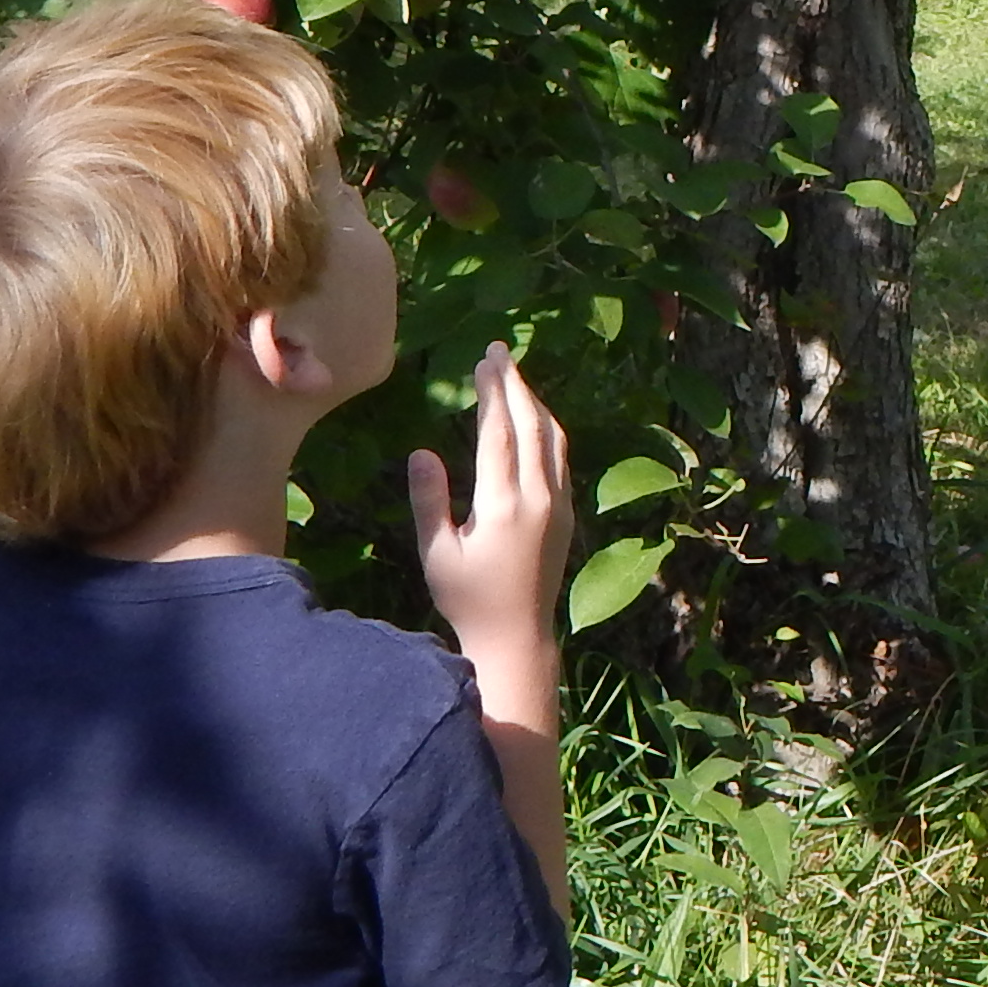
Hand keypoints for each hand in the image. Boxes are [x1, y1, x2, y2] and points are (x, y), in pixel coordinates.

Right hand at [411, 342, 572, 664]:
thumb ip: (429, 500)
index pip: (499, 434)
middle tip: (499, 351)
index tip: (484, 361)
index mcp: (503, 506)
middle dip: (515, 384)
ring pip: (552, 438)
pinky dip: (547, 429)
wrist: (517, 635)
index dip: (492, 393)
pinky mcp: (566, 513)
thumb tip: (421, 451)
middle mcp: (538, 498)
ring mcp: (558, 504)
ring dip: (534, 402)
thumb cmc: (467, 598)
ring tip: (514, 375)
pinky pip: (560, 458)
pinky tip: (534, 418)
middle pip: (531, 425)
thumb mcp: (436, 553)